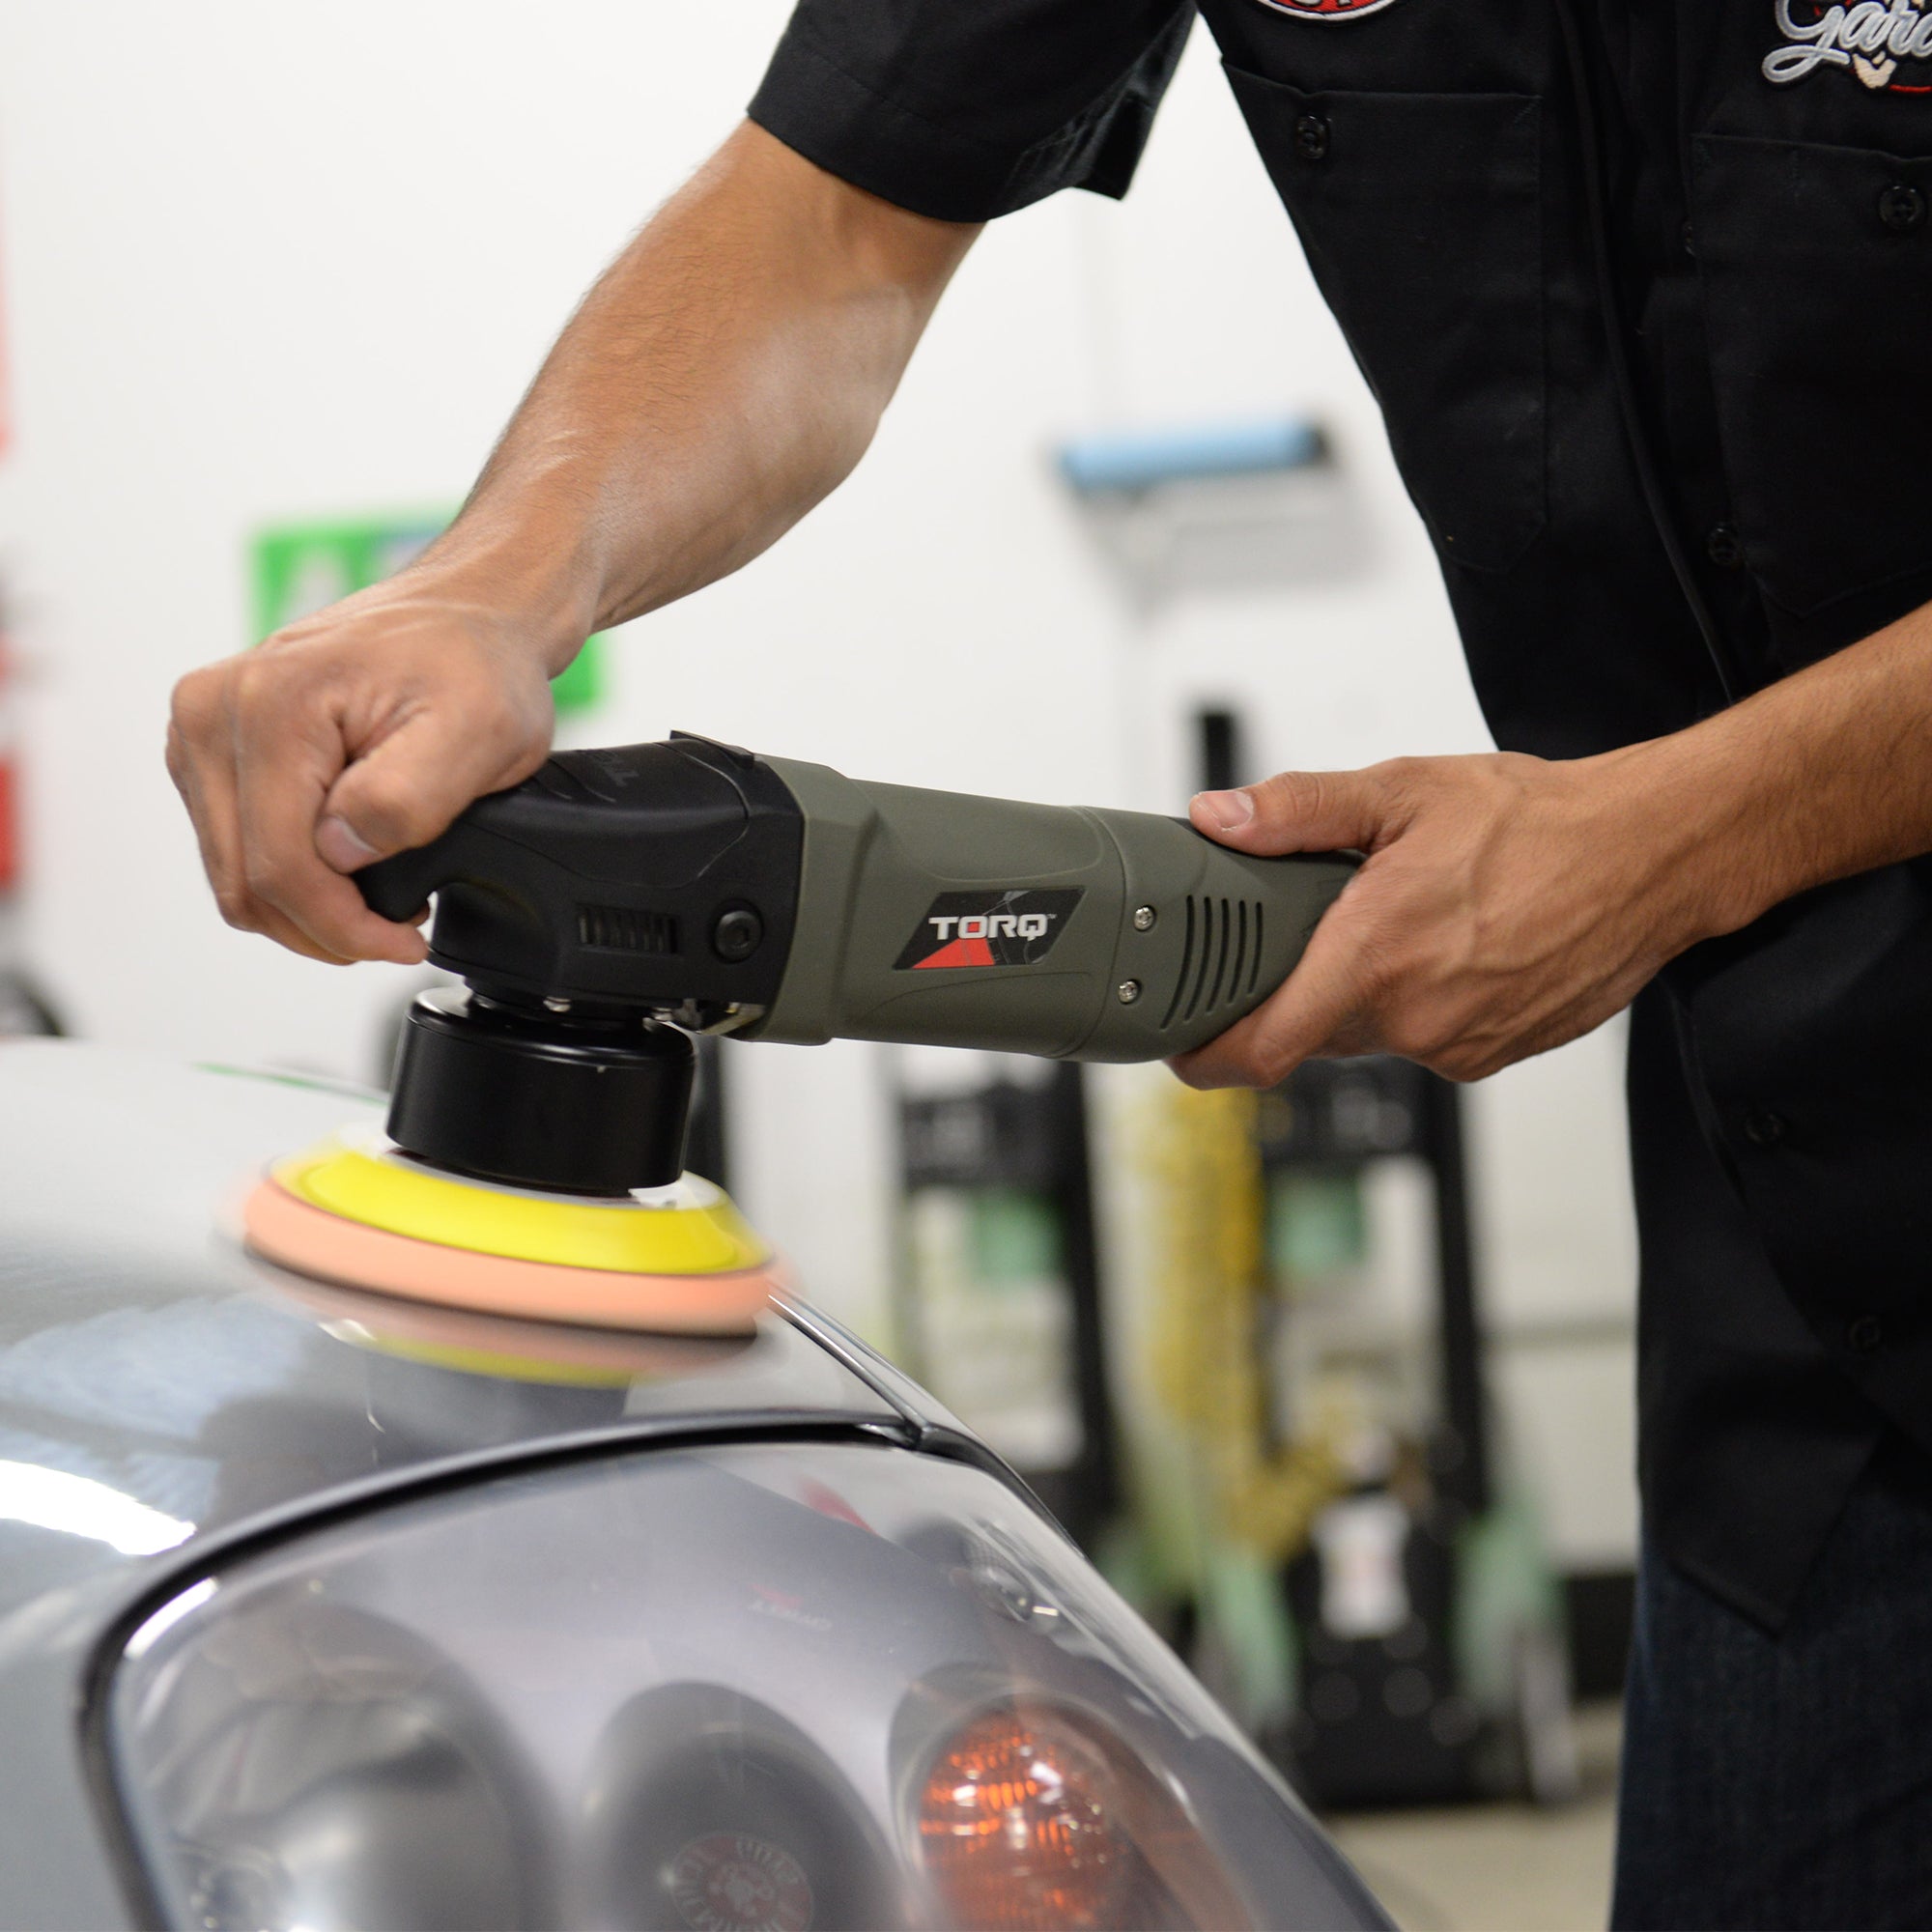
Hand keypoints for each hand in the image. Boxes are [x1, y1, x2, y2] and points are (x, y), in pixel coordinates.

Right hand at [167, 573, 562, 963]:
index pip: (280, 868)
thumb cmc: (474, 663)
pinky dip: (289, 875)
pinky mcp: (211, 748)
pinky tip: (349, 867)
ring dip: (305, 907)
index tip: (407, 939)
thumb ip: (405, 798)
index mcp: (269, 703)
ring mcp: (203, 730)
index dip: (345, 927)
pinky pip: (236, 847)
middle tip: (398, 928)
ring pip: (233, 875)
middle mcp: (213, 712)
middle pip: (243, 882)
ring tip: (380, 898)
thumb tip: (340, 850)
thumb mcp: (479, 732)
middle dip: (324, 927)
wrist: (463, 615)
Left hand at [1171, 746, 1731, 1087]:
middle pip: (1315, 1027)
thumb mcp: (1402, 791)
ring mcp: (1459, 1045)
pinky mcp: (1497, 1054)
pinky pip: (1430, 1035)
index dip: (1209, 1058)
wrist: (1655, 853)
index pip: (1263, 1048)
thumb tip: (1220, 817)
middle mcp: (1414, 1020)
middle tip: (1327, 924)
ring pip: (1376, 1030)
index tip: (1181, 1051)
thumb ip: (1298, 811)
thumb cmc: (1542, 823)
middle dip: (1307, 983)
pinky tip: (1458, 941)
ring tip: (1415, 916)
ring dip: (1373, 986)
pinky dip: (1425, 996)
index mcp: (1375, 961)